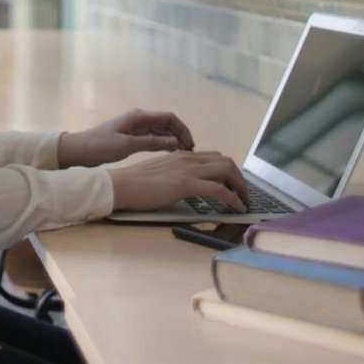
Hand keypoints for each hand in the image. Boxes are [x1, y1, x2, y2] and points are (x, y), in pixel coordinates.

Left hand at [57, 108, 194, 166]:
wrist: (79, 150)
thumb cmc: (100, 146)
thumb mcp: (127, 145)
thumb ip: (152, 143)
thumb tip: (175, 142)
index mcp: (138, 116)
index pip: (169, 117)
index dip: (182, 129)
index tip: (190, 145)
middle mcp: (138, 118)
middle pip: (167, 123)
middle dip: (180, 135)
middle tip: (189, 152)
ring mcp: (135, 127)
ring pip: (161, 131)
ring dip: (173, 140)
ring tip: (183, 155)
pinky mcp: (131, 136)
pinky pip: (153, 137)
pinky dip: (163, 143)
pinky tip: (170, 153)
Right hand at [106, 151, 249, 212]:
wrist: (120, 185)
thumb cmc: (134, 183)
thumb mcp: (160, 172)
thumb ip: (175, 173)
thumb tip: (186, 185)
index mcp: (181, 155)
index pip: (214, 157)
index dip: (228, 171)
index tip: (233, 185)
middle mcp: (188, 158)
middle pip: (226, 162)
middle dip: (240, 179)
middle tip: (243, 195)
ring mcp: (188, 170)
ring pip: (227, 171)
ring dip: (241, 187)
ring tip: (244, 202)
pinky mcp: (186, 184)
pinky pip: (219, 189)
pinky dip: (234, 198)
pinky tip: (238, 208)